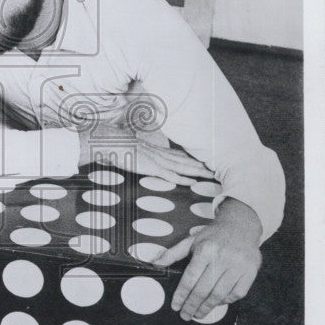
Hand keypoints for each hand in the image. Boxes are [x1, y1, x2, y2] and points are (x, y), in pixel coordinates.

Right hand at [80, 126, 215, 185]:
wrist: (111, 142)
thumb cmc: (116, 145)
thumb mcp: (128, 148)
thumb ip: (134, 152)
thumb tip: (133, 154)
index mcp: (155, 150)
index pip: (176, 155)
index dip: (189, 159)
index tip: (200, 162)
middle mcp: (160, 154)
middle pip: (184, 160)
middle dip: (200, 165)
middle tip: (214, 169)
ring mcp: (157, 161)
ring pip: (182, 167)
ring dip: (197, 171)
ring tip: (210, 175)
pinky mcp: (153, 167)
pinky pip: (171, 175)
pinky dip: (183, 178)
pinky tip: (192, 182)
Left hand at [153, 198, 262, 318]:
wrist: (241, 225)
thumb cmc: (213, 236)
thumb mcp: (191, 240)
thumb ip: (172, 253)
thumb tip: (154, 264)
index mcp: (206, 250)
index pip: (190, 278)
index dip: (181, 295)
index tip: (175, 306)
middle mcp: (222, 258)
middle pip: (204, 289)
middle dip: (192, 305)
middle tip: (185, 315)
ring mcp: (238, 265)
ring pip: (220, 294)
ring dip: (208, 307)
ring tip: (198, 314)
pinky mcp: (251, 271)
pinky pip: (238, 293)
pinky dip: (226, 301)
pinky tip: (217, 303)